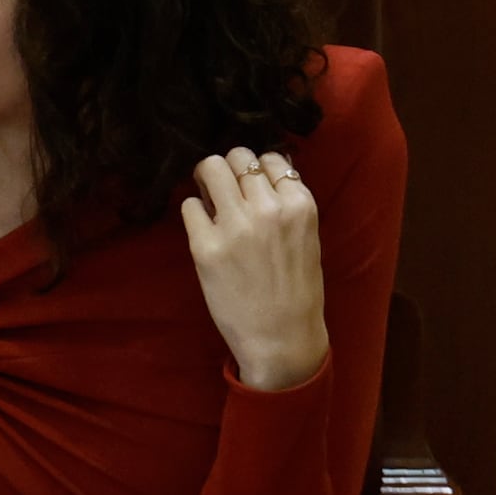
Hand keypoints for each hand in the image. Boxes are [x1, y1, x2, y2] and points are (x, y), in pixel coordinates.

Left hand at [180, 150, 329, 391]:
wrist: (282, 338)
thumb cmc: (297, 291)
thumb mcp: (306, 238)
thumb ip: (286, 204)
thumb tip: (264, 170)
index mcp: (300, 206)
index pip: (271, 159)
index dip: (256, 169)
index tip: (250, 185)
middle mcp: (268, 209)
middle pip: (237, 156)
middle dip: (229, 169)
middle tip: (224, 189)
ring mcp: (235, 226)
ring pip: (210, 168)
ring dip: (207, 181)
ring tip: (210, 201)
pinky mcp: (205, 246)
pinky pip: (189, 206)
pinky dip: (194, 213)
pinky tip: (204, 231)